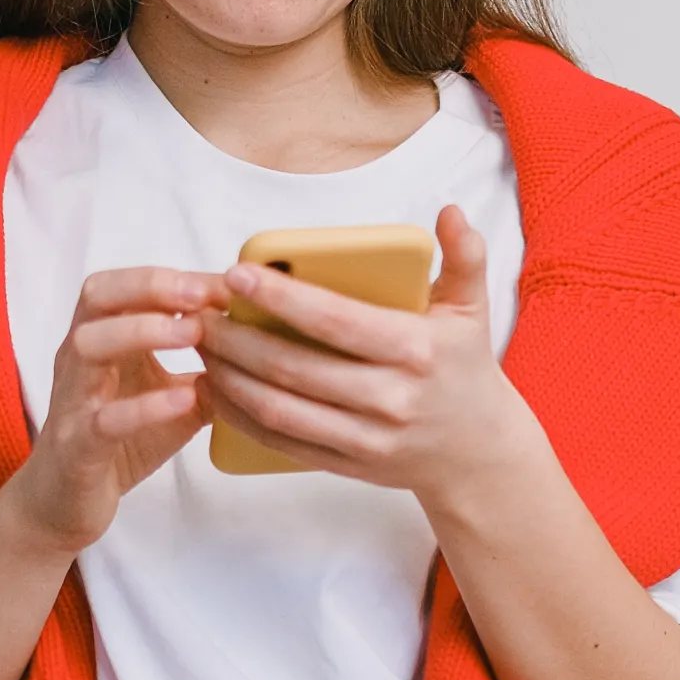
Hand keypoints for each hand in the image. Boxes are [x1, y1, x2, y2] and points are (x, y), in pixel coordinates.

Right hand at [0, 266, 215, 556]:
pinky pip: (104, 420)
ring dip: (141, 331)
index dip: (174, 278)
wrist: (66, 505)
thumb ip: (209, 370)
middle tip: (202, 295)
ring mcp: (73, 401)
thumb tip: (264, 344)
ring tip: (193, 332)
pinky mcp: (76, 447)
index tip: (225, 282)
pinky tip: (184, 399)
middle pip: (97, 296)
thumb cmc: (120, 442)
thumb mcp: (173, 398)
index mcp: (101, 340)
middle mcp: (80, 360)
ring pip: (89, 345)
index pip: (127, 286)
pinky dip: (144, 407)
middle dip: (151, 287)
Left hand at [198, 205, 541, 505]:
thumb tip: (450, 212)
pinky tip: (218, 391)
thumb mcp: (472, 310)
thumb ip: (464, 258)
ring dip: (230, 379)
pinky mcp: (349, 467)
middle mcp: (391, 399)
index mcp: (416, 350)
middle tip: (200, 313)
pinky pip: (282, 443)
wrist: (478, 453)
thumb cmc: (464, 369)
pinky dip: (241, 418)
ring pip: (279, 409)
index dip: (281, 297)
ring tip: (203, 348)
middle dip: (237, 339)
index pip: (335, 320)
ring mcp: (368, 439)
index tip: (237, 274)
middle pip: (295, 367)